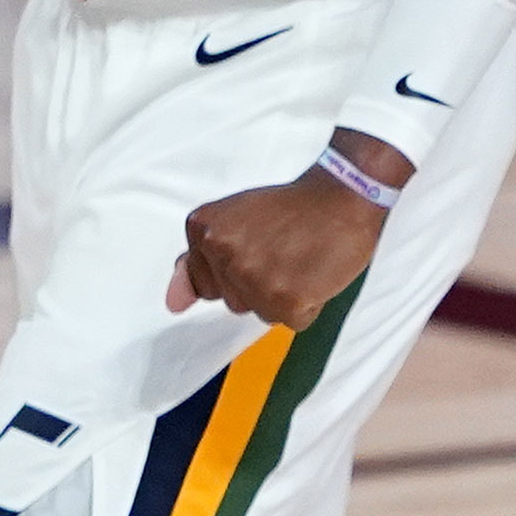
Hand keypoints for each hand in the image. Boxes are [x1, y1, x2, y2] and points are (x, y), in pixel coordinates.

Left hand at [168, 134, 405, 327]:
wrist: (343, 194)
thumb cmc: (294, 207)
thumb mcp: (233, 220)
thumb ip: (197, 262)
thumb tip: (173, 305)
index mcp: (203, 230)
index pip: (207, 285)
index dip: (239, 272)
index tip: (261, 245)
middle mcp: (223, 253)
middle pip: (235, 302)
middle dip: (261, 284)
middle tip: (285, 250)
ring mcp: (253, 277)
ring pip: (263, 314)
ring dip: (286, 296)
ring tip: (301, 260)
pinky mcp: (286, 299)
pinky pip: (294, 321)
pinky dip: (310, 304)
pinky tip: (315, 273)